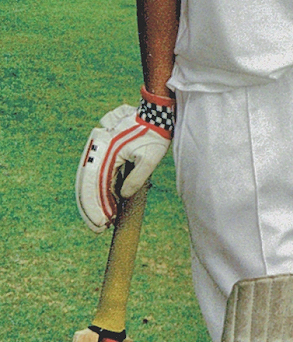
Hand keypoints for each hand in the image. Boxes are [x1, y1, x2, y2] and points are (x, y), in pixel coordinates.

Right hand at [76, 89, 174, 230]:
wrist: (156, 114)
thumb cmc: (156, 134)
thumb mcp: (150, 159)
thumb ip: (136, 178)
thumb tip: (122, 196)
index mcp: (108, 150)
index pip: (97, 184)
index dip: (98, 206)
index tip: (102, 223)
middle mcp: (98, 148)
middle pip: (87, 183)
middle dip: (91, 208)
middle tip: (98, 228)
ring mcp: (99, 148)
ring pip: (89, 179)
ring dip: (92, 201)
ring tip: (100, 220)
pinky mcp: (103, 149)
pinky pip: (96, 172)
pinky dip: (98, 189)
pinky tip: (105, 203)